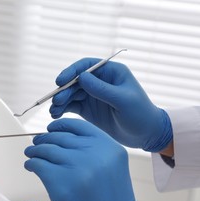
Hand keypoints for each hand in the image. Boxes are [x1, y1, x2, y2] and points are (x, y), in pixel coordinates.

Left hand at [24, 118, 143, 200]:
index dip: (59, 126)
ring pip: (45, 149)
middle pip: (58, 137)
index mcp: (108, 146)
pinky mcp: (60, 183)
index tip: (49, 129)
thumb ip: (91, 149)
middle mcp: (93, 153)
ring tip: (30, 154)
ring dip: (34, 151)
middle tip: (35, 144)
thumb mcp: (110, 165)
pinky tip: (30, 166)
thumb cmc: (111, 200)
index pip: (77, 125)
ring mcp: (76, 167)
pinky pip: (38, 164)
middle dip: (43, 140)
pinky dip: (31, 164)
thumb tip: (57, 137)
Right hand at [50, 58, 171, 151]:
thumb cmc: (141, 114)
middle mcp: (99, 81)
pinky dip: (62, 110)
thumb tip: (82, 77)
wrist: (146, 134)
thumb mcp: (123, 100)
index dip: (71, 71)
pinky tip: (56, 116)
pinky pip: (71, 106)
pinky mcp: (88, 109)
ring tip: (54, 112)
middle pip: (75, 81)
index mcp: (110, 72)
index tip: (60, 81)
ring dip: (60, 101)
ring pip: (71, 94)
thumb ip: (103, 89)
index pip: (86, 66)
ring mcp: (92, 95)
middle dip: (64, 91)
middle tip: (56, 102)